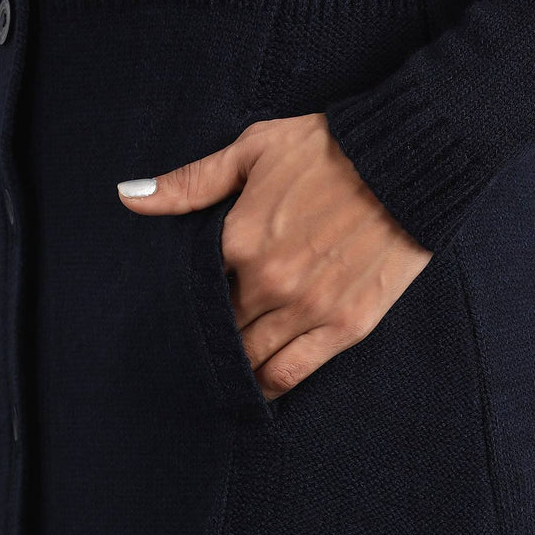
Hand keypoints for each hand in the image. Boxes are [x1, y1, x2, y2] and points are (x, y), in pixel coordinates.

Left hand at [117, 113, 431, 400]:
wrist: (406, 161)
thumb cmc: (328, 149)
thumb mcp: (253, 150)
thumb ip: (191, 183)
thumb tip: (128, 196)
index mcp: (239, 242)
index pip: (196, 292)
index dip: (192, 302)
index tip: (191, 306)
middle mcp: (268, 283)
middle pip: (222, 329)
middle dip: (213, 335)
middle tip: (208, 340)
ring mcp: (308, 309)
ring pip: (252, 359)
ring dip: (237, 365)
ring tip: (230, 367)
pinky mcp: (346, 326)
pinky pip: (293, 372)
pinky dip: (271, 383)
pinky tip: (260, 385)